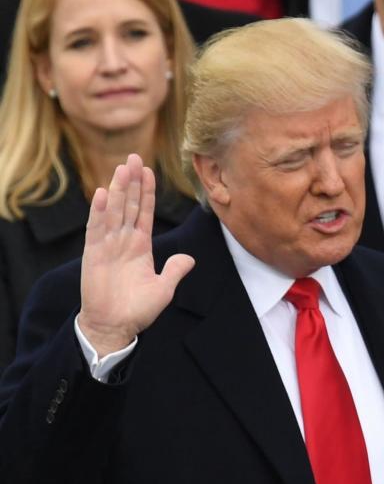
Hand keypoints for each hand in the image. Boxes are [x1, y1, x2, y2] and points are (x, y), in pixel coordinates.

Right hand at [77, 154, 194, 354]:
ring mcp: (108, 245)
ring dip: (118, 189)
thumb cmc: (138, 310)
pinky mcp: (94, 254)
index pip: (144, 212)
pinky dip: (99, 212)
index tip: (148, 171)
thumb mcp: (164, 289)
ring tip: (121, 168)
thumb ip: (175, 271)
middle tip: (134, 157)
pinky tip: (102, 194)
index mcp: (141, 246)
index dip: (147, 191)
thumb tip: (189, 258)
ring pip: (114, 211)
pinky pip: (96, 229)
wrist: (115, 326)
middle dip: (132, 181)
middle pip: (129, 205)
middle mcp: (124, 241)